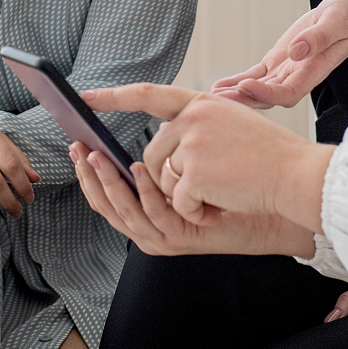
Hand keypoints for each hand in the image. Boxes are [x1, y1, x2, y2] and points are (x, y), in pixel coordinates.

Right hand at [71, 142, 314, 256]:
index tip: (73, 142)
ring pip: (124, 212)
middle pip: (106, 204)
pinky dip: (143, 193)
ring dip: (108, 183)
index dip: (87, 171)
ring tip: (97, 157)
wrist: (274, 204)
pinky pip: (154, 216)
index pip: (107, 193)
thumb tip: (149, 109)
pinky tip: (140, 170)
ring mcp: (164, 235)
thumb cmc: (239, 177)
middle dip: (88, 175)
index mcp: (148, 208)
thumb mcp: (196, 156)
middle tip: (77, 147)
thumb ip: (173, 144)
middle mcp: (150, 226)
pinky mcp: (181, 239)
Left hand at [81, 84, 333, 230]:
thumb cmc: (269, 157)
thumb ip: (195, 128)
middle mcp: (193, 117)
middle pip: (153, 156)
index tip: (86, 98)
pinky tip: (222, 203)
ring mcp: (192, 143)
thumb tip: (153, 154)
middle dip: (173, 179)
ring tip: (222, 190)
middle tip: (210, 184)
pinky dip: (198, 211)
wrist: (297, 176)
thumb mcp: (231, 124)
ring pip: (162, 181)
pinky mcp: (195, 172)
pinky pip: (178, 201)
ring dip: (187, 196)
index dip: (115, 97)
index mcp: (200, 102)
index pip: (148, 94)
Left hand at [210, 0, 347, 108]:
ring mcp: (285, 72)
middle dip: (243, 99)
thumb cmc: (347, 19)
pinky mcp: (276, 63)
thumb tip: (296, 51)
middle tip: (218, 98)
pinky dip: (237, 81)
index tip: (246, 85)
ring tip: (212, 94)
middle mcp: (298, 77)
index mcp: (315, 71)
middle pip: (268, 97)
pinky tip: (219, 85)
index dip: (266, 93)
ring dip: (236, 94)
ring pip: (258, 89)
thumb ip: (319, 37)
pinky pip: (254, 76)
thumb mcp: (338, 21)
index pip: (288, 92)